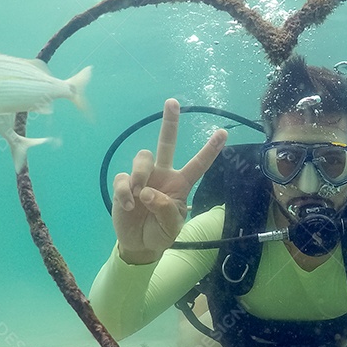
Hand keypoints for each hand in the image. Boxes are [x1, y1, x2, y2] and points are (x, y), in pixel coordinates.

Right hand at [112, 98, 226, 263]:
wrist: (139, 244)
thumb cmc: (160, 233)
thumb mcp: (171, 227)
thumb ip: (165, 210)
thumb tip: (148, 192)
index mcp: (180, 184)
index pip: (198, 164)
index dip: (210, 150)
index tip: (223, 133)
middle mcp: (163, 175)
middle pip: (166, 143)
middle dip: (170, 122)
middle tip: (173, 102)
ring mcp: (143, 177)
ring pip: (143, 158)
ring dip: (141, 176)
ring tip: (139, 198)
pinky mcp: (124, 184)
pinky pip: (123, 177)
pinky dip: (124, 192)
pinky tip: (128, 206)